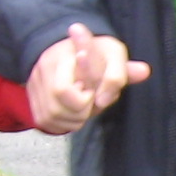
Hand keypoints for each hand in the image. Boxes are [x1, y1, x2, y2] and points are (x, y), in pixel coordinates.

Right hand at [26, 22, 147, 133]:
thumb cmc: (97, 54)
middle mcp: (46, 65)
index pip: (71, 81)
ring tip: (82, 110)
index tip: (97, 99)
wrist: (68, 50)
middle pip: (60, 99)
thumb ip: (125, 67)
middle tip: (90, 103)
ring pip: (51, 114)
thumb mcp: (114, 54)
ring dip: (72, 119)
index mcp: (67, 52)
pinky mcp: (31, 94)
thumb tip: (144, 71)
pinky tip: (72, 116)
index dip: (89, 97)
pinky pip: (43, 120)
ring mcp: (35, 80)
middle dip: (81, 108)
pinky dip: (61, 124)